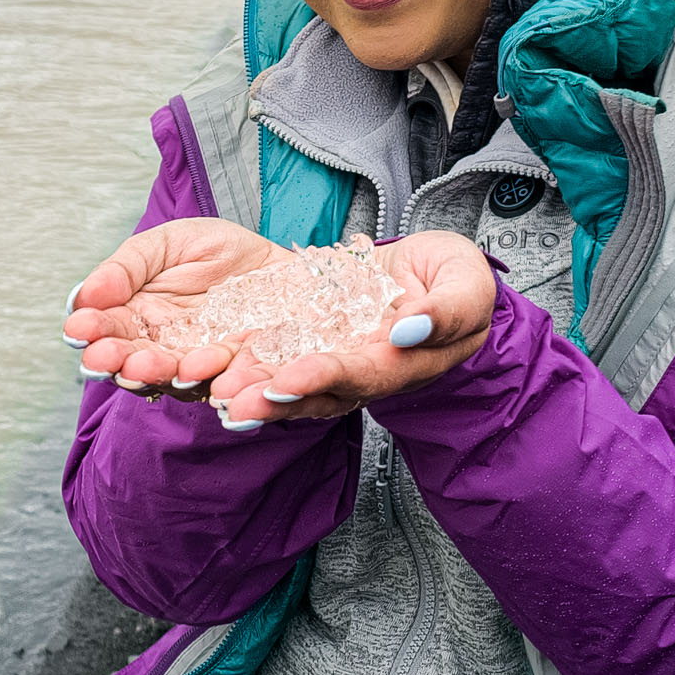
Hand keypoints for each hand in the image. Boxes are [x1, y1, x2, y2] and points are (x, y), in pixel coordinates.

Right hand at [64, 218, 281, 392]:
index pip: (106, 330)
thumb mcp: (167, 244)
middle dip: (116, 361)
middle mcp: (162, 348)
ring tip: (146, 365)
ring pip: (171, 378)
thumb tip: (84, 296)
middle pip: (131, 362)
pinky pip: (222, 381)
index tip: (79, 329)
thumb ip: (126, 268)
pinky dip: (208, 379)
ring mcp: (198, 364)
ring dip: (156, 374)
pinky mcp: (237, 372)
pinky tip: (197, 369)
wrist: (276, 261)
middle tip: (104, 357)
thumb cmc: (217, 250)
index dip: (90, 331)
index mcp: (137, 317)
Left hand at [204, 232, 496, 424]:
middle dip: (272, 397)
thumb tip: (409, 329)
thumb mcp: (466, 285)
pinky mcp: (309, 337)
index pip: (363, 375)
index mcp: (404, 363)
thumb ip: (447, 310)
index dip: (326, 377)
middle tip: (232, 402)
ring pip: (287, 379)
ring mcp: (332, 356)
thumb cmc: (455, 278)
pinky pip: (273, 352)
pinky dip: (242, 358)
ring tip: (212, 389)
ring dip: (249, 386)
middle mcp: (362, 370)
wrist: (432, 272)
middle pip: (315, 391)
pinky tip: (208, 362)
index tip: (289, 378)